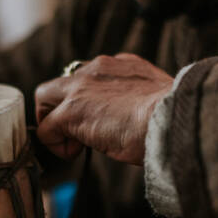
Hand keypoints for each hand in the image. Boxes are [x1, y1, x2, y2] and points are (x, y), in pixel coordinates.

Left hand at [35, 53, 172, 165]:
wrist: (172, 117)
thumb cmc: (173, 115)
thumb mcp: (158, 98)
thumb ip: (141, 99)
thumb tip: (137, 117)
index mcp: (122, 65)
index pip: (91, 76)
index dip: (90, 100)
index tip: (103, 120)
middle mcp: (98, 68)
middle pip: (62, 82)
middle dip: (62, 107)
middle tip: (78, 132)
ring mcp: (82, 88)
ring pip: (45, 97)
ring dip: (54, 122)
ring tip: (75, 144)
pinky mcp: (72, 111)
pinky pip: (46, 129)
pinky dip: (55, 144)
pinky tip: (76, 152)